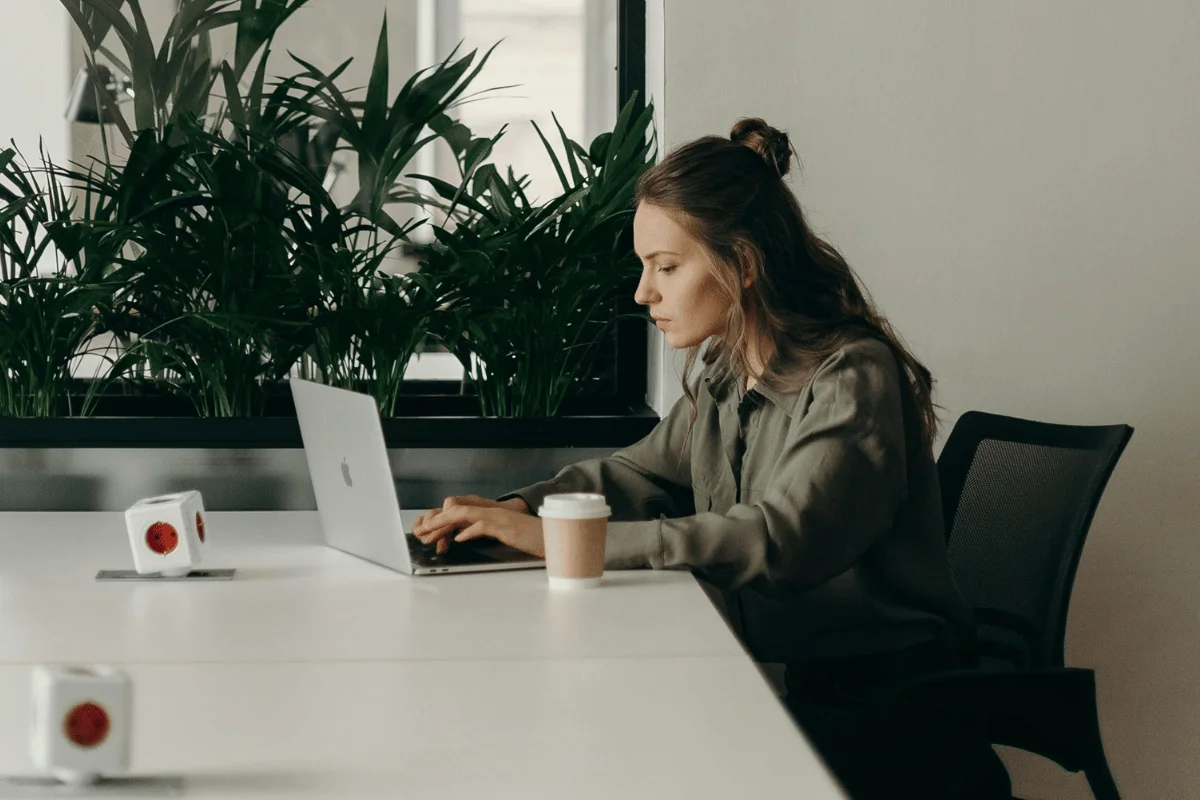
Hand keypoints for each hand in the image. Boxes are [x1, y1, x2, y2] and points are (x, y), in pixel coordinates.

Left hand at [413, 495, 538, 555]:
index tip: (428, 531)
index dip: (442, 520)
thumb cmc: (532, 538)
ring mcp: (500, 518)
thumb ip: (485, 530)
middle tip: (421, 532)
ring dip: (445, 523)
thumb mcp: (504, 534)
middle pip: (458, 510)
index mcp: (491, 513)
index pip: (460, 511)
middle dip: (437, 521)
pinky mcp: (508, 528)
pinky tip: (459, 539)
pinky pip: (484, 525)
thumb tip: (463, 533)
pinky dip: (469, 531)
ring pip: (465, 513)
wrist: (555, 538)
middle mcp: (493, 511)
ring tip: (431, 533)